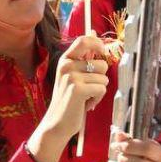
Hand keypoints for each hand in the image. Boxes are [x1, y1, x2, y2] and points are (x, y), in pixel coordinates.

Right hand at [27, 34, 108, 161]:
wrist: (56, 123)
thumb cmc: (69, 101)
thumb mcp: (73, 77)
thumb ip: (84, 60)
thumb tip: (96, 38)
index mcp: (65, 60)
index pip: (83, 40)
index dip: (97, 43)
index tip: (103, 52)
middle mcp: (67, 65)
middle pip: (101, 64)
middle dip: (100, 78)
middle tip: (88, 89)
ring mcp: (71, 77)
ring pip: (104, 78)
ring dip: (99, 90)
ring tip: (85, 98)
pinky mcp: (78, 89)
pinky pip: (102, 88)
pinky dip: (97, 99)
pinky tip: (86, 104)